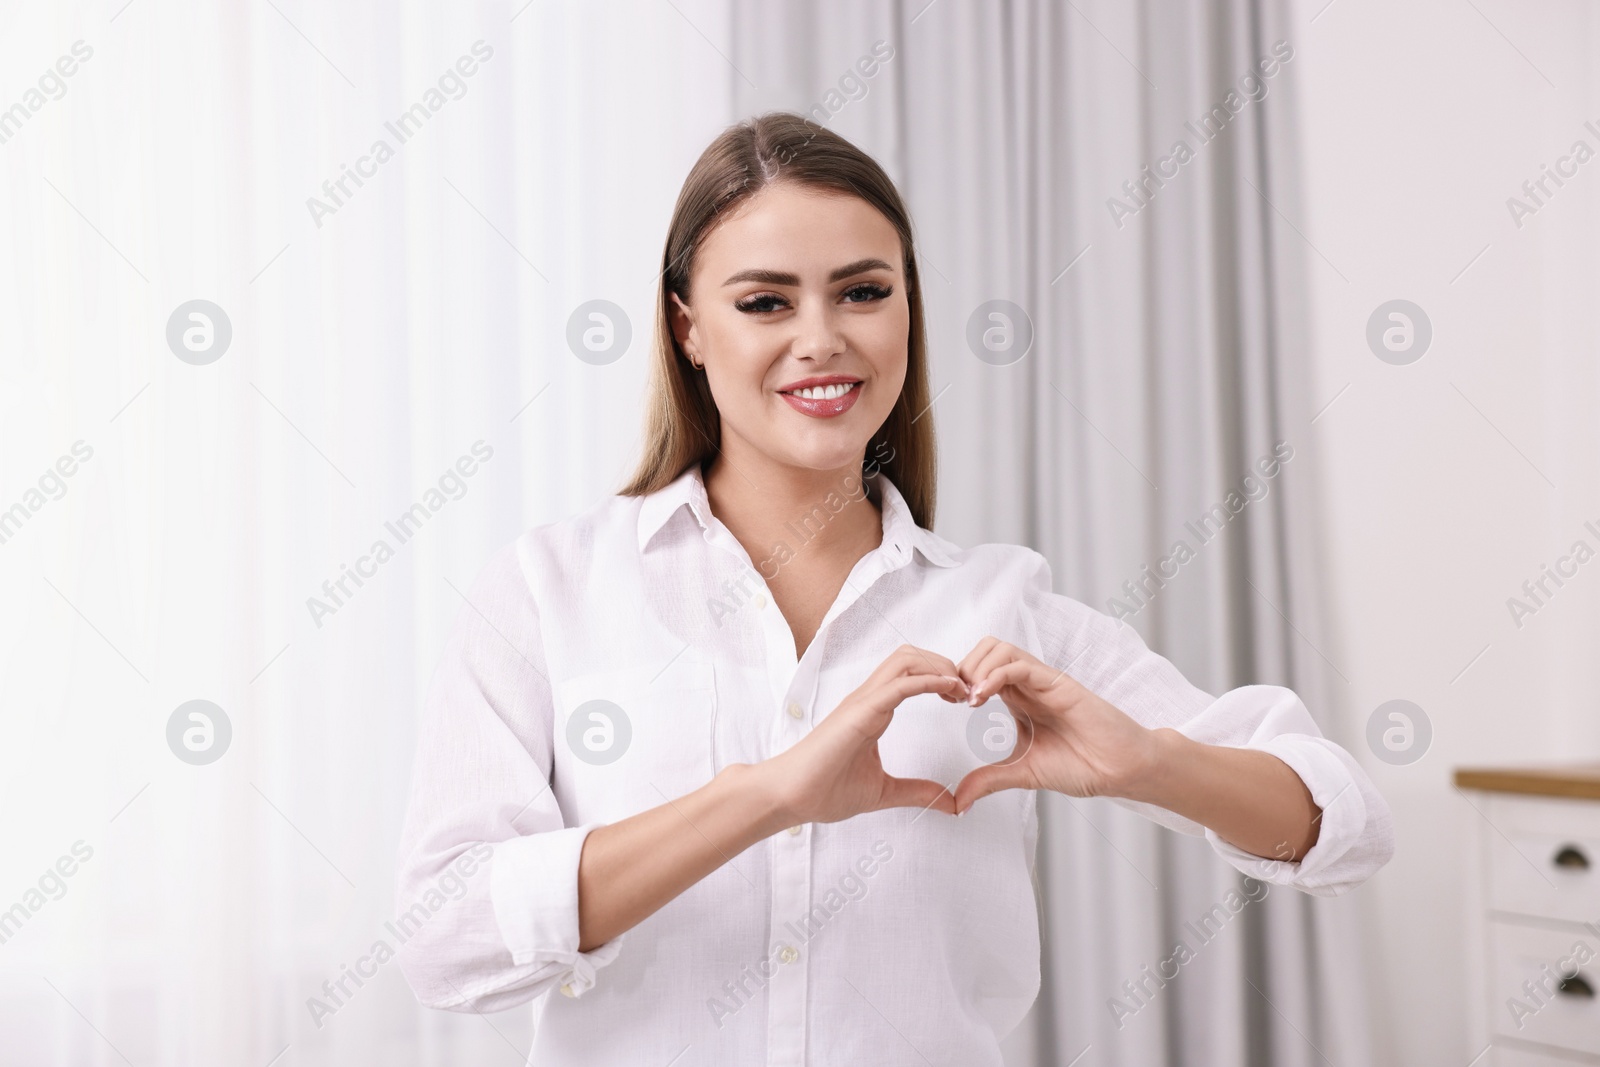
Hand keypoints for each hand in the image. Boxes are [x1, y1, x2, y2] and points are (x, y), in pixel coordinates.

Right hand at [764, 645, 969, 825]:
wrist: (789, 797)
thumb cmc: (823, 790)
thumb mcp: (884, 792)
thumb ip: (917, 792)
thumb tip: (950, 802)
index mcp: (873, 710)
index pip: (911, 673)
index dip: (941, 677)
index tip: (964, 699)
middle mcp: (868, 698)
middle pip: (912, 656)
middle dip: (945, 665)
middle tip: (967, 692)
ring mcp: (863, 702)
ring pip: (906, 660)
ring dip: (939, 668)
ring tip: (960, 691)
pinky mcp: (860, 713)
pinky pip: (899, 685)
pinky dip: (928, 681)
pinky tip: (948, 691)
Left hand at [952, 637, 1159, 813]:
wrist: (1120, 770)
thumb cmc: (1082, 765)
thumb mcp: (1023, 774)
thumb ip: (989, 780)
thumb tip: (957, 800)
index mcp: (1018, 699)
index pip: (979, 669)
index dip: (958, 680)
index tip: (946, 704)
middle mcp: (1029, 684)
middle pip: (985, 649)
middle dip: (962, 668)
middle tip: (954, 698)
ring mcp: (1044, 681)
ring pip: (1000, 648)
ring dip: (976, 668)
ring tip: (969, 699)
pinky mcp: (1059, 684)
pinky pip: (1020, 665)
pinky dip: (995, 675)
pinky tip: (983, 698)